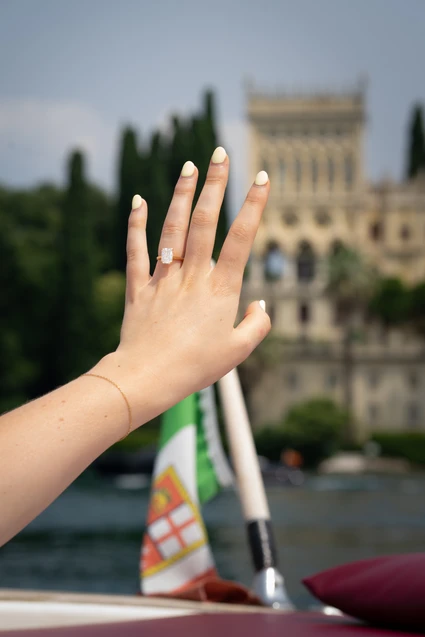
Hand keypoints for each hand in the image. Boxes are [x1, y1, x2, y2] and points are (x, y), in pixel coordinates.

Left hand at [94, 147, 270, 427]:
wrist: (148, 378)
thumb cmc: (197, 368)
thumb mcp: (238, 352)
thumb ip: (257, 325)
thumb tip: (260, 304)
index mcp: (220, 290)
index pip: (241, 239)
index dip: (254, 206)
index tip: (262, 178)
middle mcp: (192, 277)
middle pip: (205, 222)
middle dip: (216, 184)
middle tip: (220, 153)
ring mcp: (163, 279)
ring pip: (172, 229)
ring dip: (181, 195)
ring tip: (188, 166)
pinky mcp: (138, 288)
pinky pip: (136, 251)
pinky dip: (136, 225)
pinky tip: (138, 200)